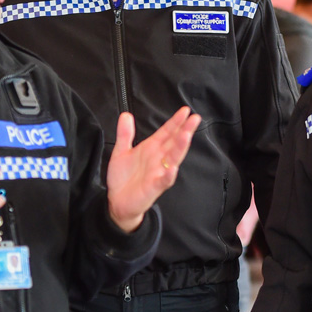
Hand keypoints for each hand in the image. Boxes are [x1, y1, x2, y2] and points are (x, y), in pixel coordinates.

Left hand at [106, 107, 201, 231]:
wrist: (117, 201)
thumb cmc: (123, 178)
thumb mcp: (121, 151)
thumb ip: (125, 134)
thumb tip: (126, 115)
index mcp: (151, 149)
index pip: (167, 132)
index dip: (176, 121)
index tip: (185, 111)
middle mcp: (158, 159)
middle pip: (175, 142)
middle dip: (185, 130)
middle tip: (194, 119)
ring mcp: (158, 172)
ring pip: (173, 159)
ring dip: (180, 148)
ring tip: (186, 136)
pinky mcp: (154, 187)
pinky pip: (164, 180)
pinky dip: (169, 175)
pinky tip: (173, 168)